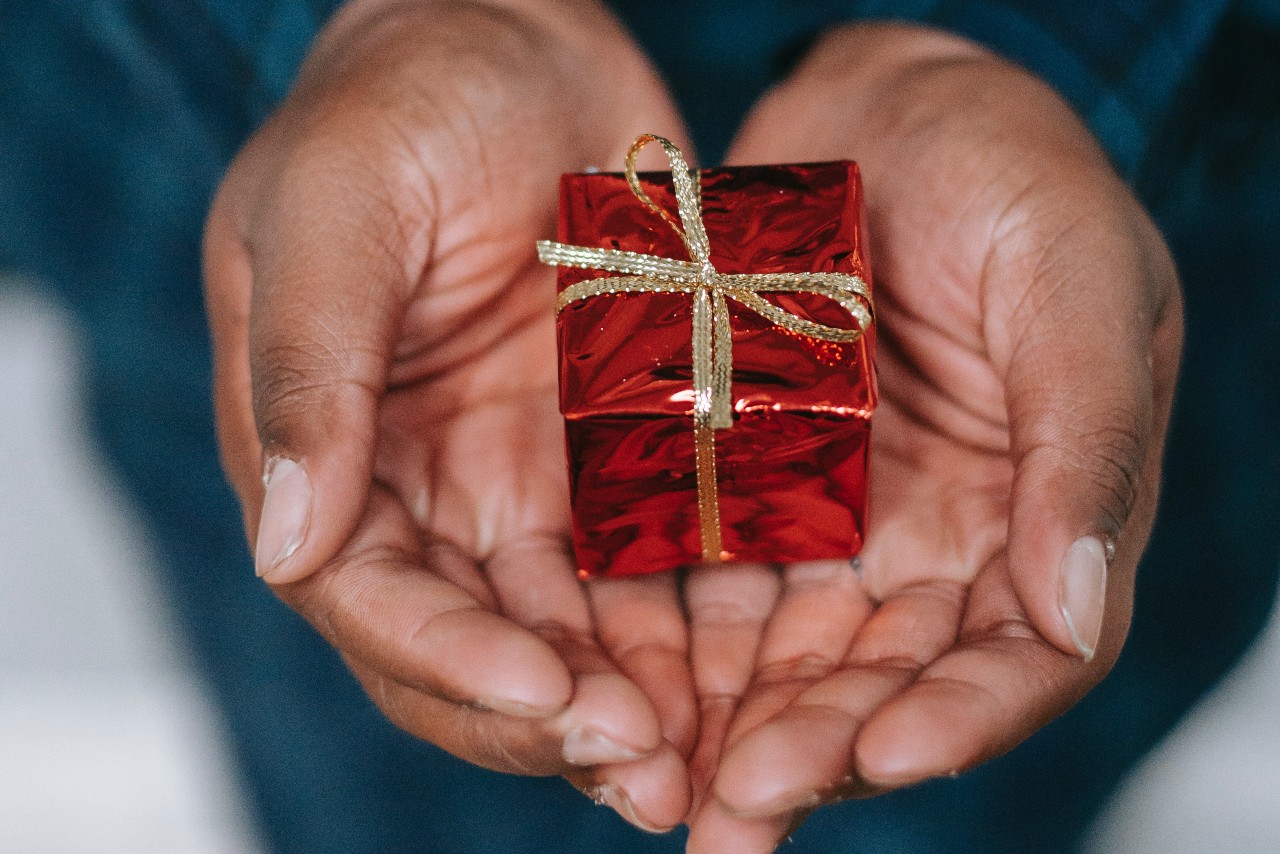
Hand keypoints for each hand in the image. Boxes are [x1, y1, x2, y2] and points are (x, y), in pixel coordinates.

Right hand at [202, 0, 695, 831]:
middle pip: (469, 646)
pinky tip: (745, 675)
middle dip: (548, 716)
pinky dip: (685, 631)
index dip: (446, 658)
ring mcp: (518, 482)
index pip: (364, 597)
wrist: (518, 38)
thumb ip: (307, 371)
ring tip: (704, 761)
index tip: (543, 689)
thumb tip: (284, 544)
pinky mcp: (609, 459)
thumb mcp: (334, 208)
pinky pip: (647, 566)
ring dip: (628, 704)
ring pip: (566, 631)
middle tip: (647, 765)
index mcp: (326, 449)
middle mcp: (418, 490)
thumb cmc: (403, 98)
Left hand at [685, 23, 1182, 850]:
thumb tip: (1074, 614)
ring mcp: (839, 522)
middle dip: (815, 751)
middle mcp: (939, 544)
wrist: (882, 104)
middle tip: (735, 814)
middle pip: (882, 682)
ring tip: (659, 785)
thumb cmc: (1010, 169)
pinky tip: (617, 687)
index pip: (1016, 656)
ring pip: (785, 655)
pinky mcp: (748, 486)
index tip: (883, 758)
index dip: (959, 720)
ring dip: (727, 726)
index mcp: (1043, 513)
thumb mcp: (1074, 280)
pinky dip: (669, 641)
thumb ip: (1084, 442)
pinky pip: (705, 579)